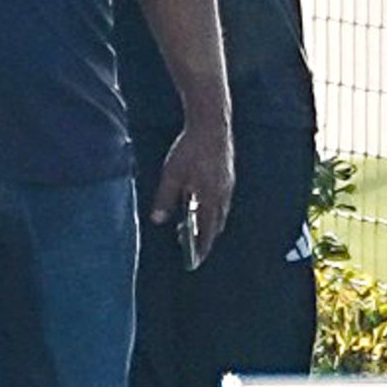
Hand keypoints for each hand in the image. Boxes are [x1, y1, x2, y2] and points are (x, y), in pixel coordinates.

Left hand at [149, 120, 233, 265]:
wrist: (212, 125)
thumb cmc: (190, 150)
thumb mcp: (172, 175)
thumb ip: (165, 199)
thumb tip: (157, 220)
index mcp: (211, 199)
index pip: (208, 232)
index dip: (201, 247)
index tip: (194, 261)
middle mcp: (223, 195)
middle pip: (216, 224)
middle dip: (206, 236)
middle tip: (193, 246)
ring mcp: (228, 185)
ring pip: (220, 211)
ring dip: (210, 221)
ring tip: (195, 227)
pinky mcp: (228, 175)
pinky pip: (222, 199)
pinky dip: (213, 207)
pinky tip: (202, 202)